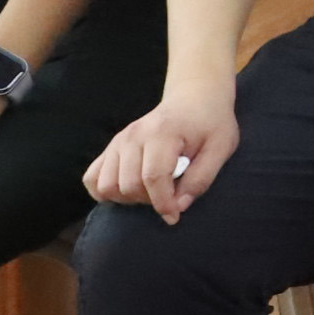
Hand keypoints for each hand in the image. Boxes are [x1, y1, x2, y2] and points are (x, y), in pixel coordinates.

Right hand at [86, 78, 239, 220]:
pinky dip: (105, 192)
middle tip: (170, 196)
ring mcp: (118, 141)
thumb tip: (179, 206)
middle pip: (128, 185)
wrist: (193, 98)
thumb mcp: (221, 148)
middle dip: (149, 201)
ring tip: (151, 192)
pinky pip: (92, 178)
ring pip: (107, 186)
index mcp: (162, 133)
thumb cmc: (211, 124)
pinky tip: (129, 190)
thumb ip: (202, 178)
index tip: (175, 216)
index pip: (153, 177)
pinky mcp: (110, 147)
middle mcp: (134, 136)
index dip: (163, 203)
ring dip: (128, 199)